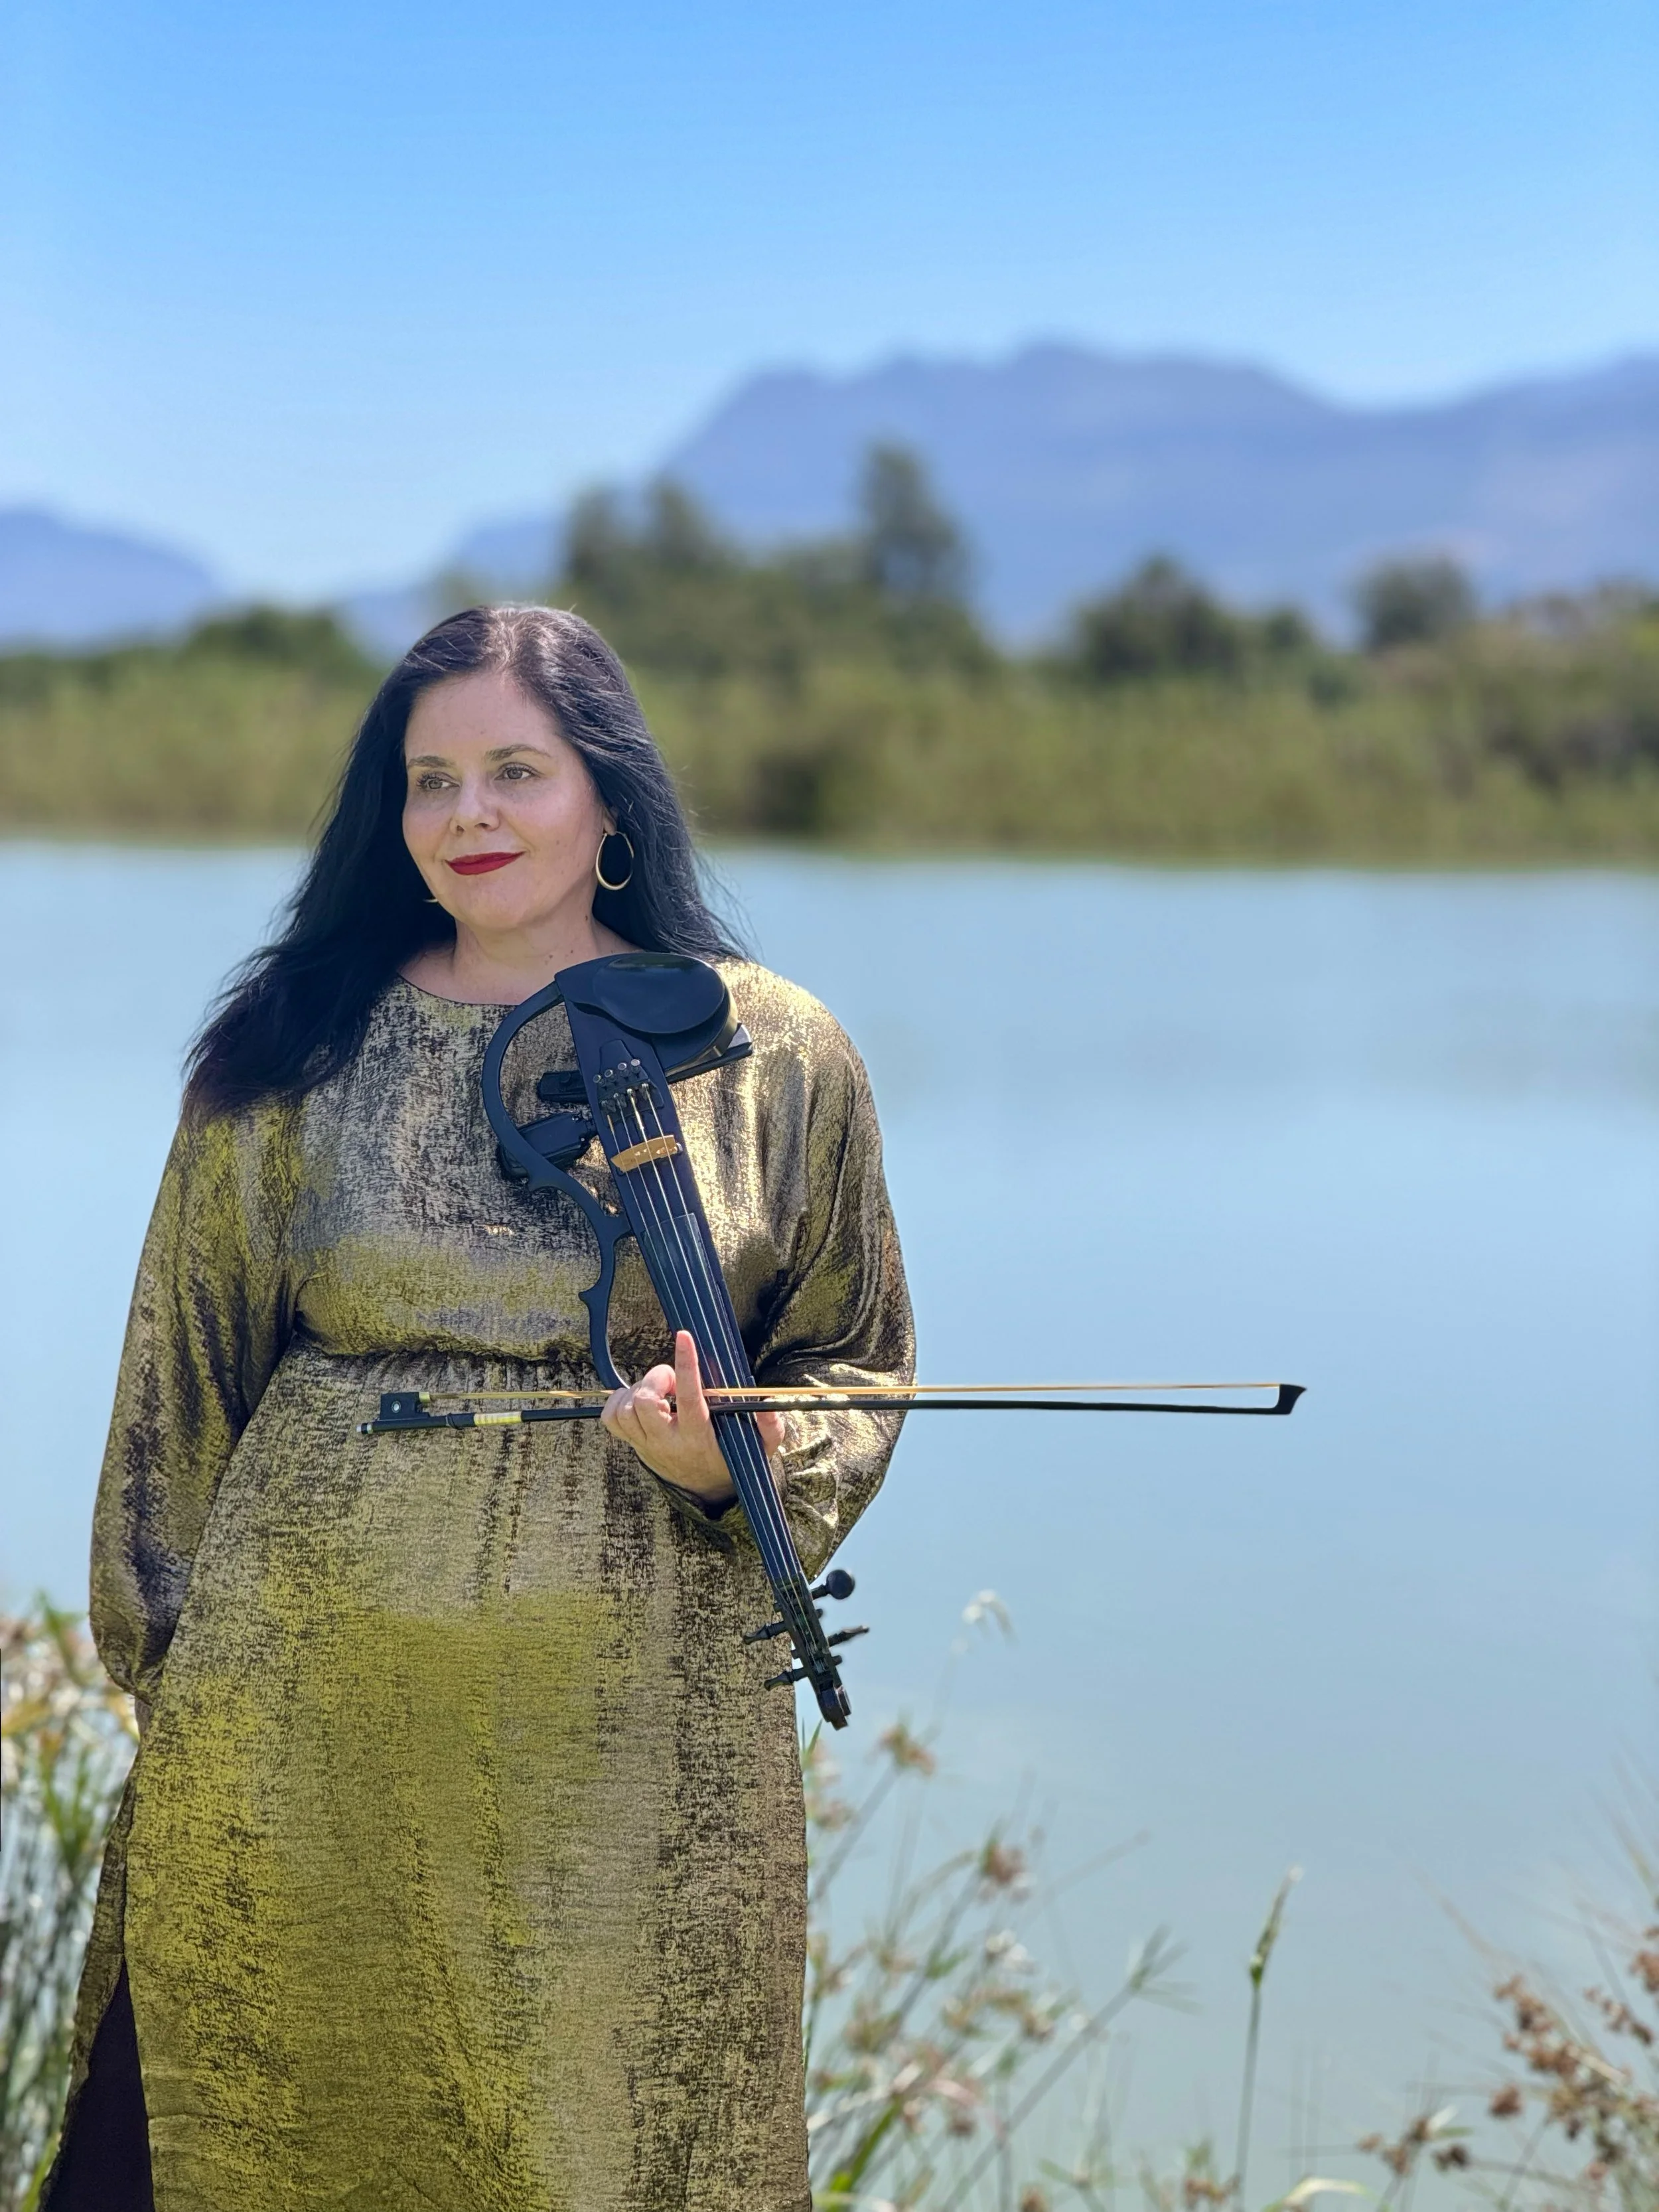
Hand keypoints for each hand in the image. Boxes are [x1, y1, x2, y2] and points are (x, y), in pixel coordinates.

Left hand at [601, 1329, 783, 1505]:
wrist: (707, 1489)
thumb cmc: (733, 1457)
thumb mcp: (761, 1446)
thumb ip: (769, 1426)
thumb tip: (769, 1401)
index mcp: (698, 1436)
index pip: (688, 1398)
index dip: (685, 1365)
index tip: (684, 1336)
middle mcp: (667, 1441)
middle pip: (645, 1403)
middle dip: (656, 1378)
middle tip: (672, 1379)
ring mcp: (646, 1444)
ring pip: (626, 1409)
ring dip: (639, 1389)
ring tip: (661, 1390)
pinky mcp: (634, 1444)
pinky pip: (611, 1419)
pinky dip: (619, 1401)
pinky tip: (639, 1398)